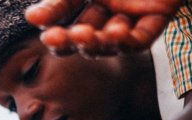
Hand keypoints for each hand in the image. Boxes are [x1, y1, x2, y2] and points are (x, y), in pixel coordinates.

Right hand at [25, 0, 181, 55]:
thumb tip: (33, 16)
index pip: (63, 11)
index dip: (51, 17)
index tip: (37, 19)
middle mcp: (108, 5)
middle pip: (83, 35)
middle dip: (68, 39)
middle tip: (56, 38)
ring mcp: (132, 13)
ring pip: (109, 43)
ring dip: (95, 43)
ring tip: (84, 35)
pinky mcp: (158, 17)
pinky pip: (140, 39)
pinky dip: (127, 41)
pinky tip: (115, 33)